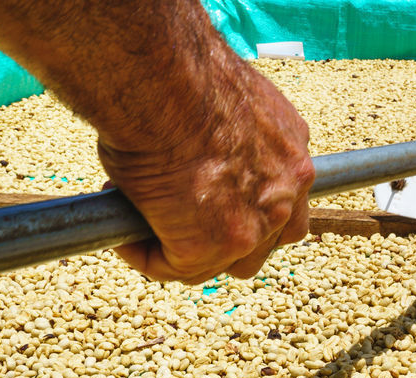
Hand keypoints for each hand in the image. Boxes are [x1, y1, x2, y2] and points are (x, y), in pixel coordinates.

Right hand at [97, 58, 313, 284]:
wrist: (163, 78)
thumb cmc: (180, 74)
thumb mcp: (224, 106)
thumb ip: (224, 141)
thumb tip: (193, 155)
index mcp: (290, 151)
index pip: (283, 199)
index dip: (247, 208)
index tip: (213, 203)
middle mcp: (287, 192)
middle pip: (265, 241)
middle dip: (227, 239)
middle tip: (184, 225)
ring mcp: (253, 226)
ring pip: (226, 264)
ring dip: (190, 256)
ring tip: (151, 235)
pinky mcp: (212, 246)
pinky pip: (174, 266)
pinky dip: (147, 256)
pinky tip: (125, 238)